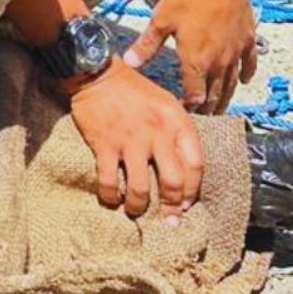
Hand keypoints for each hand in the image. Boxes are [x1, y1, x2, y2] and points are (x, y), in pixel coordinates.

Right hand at [69, 59, 203, 220]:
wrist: (97, 74)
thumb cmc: (133, 90)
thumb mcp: (166, 103)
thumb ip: (176, 131)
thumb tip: (181, 165)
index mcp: (177, 123)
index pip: (195, 165)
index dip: (192, 190)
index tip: (185, 204)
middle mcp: (157, 134)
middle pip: (173, 182)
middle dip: (171, 207)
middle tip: (167, 219)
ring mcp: (130, 141)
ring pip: (141, 188)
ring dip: (138, 206)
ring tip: (134, 211)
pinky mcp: (105, 144)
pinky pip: (109, 180)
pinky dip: (109, 195)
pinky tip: (109, 199)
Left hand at [124, 0, 256, 113]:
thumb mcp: (161, 20)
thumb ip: (147, 45)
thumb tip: (130, 63)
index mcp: (196, 60)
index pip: (194, 94)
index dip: (189, 106)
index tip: (181, 111)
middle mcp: (219, 61)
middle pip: (215, 93)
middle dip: (207, 108)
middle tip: (201, 118)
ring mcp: (236, 51)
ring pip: (232, 83)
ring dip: (225, 98)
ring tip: (220, 110)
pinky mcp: (248, 39)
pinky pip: (249, 63)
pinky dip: (245, 75)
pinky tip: (243, 81)